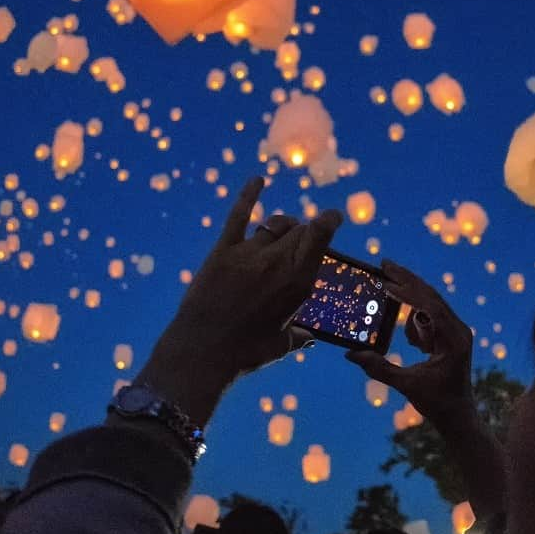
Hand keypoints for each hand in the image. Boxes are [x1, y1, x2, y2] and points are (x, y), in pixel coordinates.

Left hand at [138, 177, 342, 423]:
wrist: (201, 352)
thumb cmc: (245, 353)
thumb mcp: (279, 346)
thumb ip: (297, 336)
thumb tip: (308, 338)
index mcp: (297, 283)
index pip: (318, 238)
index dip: (328, 222)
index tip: (333, 216)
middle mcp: (277, 261)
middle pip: (297, 230)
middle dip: (304, 231)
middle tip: (303, 238)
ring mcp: (249, 253)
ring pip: (273, 225)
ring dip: (282, 225)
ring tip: (284, 229)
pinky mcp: (223, 250)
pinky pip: (239, 216)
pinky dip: (248, 195)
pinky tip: (257, 180)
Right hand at [345, 259, 474, 426]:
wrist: (459, 417)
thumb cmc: (436, 403)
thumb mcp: (406, 386)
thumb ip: (379, 368)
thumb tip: (350, 354)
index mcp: (453, 340)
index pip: (430, 307)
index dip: (407, 292)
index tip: (385, 281)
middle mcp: (459, 330)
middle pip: (431, 295)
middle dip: (406, 279)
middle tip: (384, 264)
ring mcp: (457, 330)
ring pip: (430, 303)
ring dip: (411, 305)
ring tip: (403, 323)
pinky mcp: (452, 333)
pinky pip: (431, 315)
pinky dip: (416, 321)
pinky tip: (414, 343)